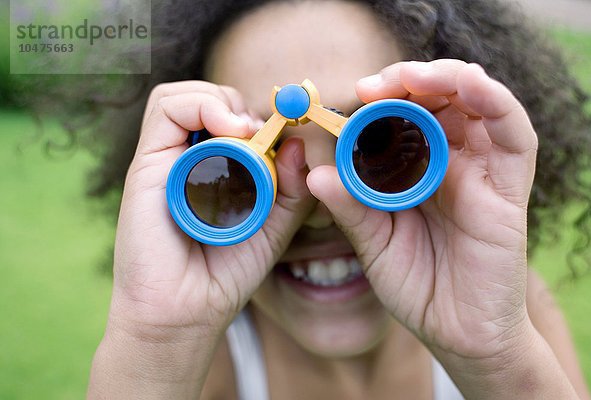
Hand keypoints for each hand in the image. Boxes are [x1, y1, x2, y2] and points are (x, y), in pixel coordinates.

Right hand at [90, 81, 315, 397]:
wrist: (187, 311)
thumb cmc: (226, 274)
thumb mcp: (275, 227)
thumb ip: (292, 189)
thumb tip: (296, 142)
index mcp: (212, 170)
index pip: (228, 117)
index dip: (257, 115)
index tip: (285, 133)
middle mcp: (185, 160)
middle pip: (207, 100)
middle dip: (240, 106)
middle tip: (261, 135)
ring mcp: (164, 160)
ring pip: (184, 96)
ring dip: (221, 102)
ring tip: (244, 132)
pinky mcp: (147, 164)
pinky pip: (167, 109)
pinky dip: (202, 106)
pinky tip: (229, 130)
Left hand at [307, 60, 537, 360]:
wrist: (455, 333)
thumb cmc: (416, 285)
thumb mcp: (373, 242)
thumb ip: (349, 207)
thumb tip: (314, 174)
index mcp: (417, 170)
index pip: (406, 114)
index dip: (382, 97)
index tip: (353, 95)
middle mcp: (452, 162)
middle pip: (441, 98)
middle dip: (409, 80)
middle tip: (374, 84)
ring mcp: (482, 172)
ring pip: (478, 103)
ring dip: (447, 78)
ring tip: (411, 76)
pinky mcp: (509, 189)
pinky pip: (515, 135)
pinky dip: (494, 102)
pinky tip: (467, 85)